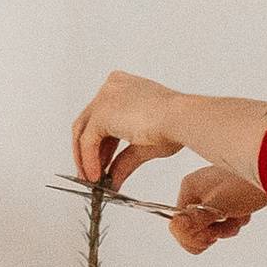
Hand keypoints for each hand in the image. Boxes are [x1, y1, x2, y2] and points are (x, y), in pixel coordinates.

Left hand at [72, 70, 186, 191]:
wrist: (182, 119)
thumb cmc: (176, 125)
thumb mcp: (144, 146)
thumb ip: (124, 160)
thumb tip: (114, 177)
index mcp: (124, 87)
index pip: (103, 116)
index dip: (101, 143)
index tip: (103, 162)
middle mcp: (112, 87)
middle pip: (89, 121)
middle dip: (90, 151)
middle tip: (93, 173)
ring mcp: (105, 97)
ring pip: (83, 130)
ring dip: (85, 157)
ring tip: (92, 179)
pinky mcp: (101, 112)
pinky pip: (87, 140)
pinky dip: (89, 159)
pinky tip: (96, 175)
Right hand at [169, 165, 265, 255]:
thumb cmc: (249, 186)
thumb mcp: (220, 207)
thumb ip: (196, 220)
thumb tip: (174, 227)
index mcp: (189, 188)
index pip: (178, 225)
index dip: (195, 236)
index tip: (212, 235)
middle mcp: (198, 190)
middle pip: (194, 227)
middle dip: (214, 232)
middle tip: (229, 222)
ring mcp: (212, 194)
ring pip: (211, 226)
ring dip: (227, 228)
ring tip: (240, 215)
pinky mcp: (227, 198)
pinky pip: (224, 220)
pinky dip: (235, 222)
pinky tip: (245, 213)